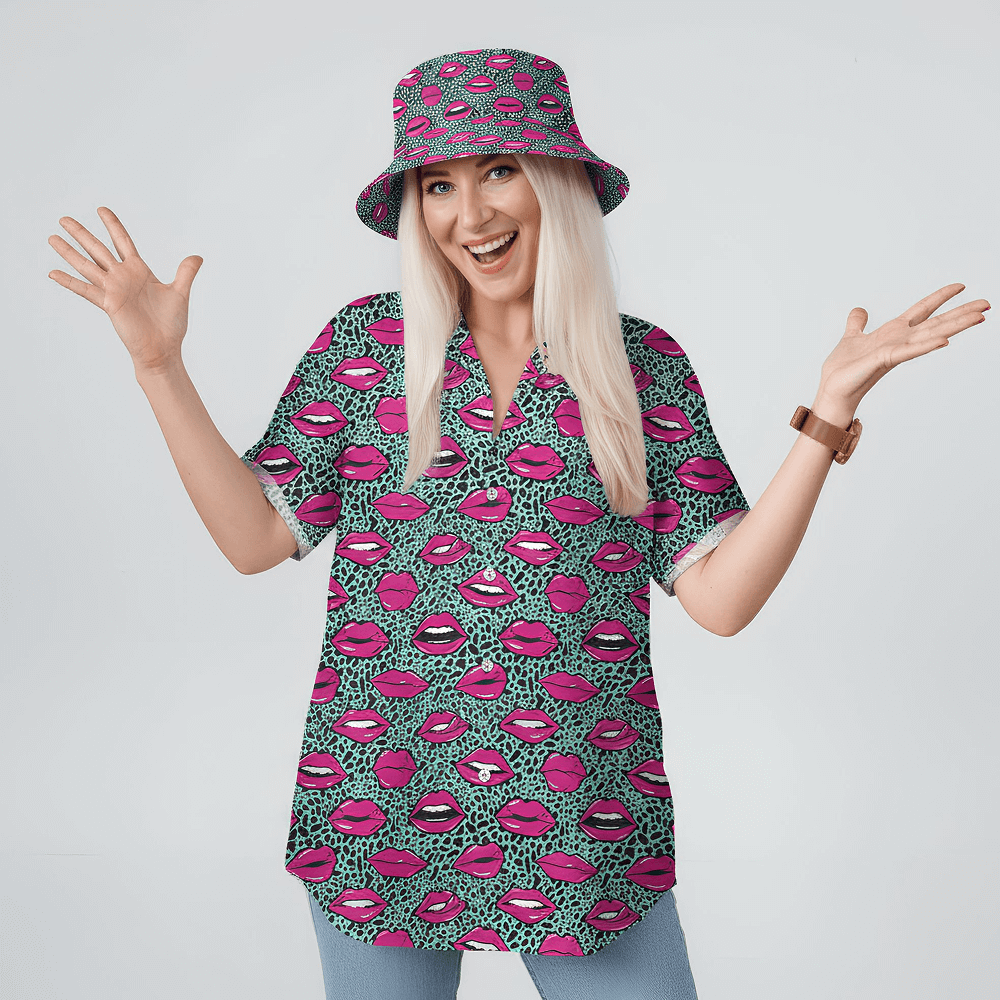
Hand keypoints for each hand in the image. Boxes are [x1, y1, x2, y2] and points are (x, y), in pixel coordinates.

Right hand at [47, 207, 203, 375]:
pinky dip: (69, 282)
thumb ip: (185, 273)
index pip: (122, 241)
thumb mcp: (180, 293)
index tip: (101, 209)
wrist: (163, 348)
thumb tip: (197, 257)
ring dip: (69, 252)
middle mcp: (123, 278)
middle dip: (82, 234)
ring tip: (52, 238)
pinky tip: (52, 273)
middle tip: (63, 218)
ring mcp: (113, 290)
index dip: (112, 225)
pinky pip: (85, 290)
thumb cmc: (171, 324)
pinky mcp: (109, 304)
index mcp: (139, 271)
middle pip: (98, 249)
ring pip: (87, 266)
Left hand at [816, 283, 989, 410]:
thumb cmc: (844, 368)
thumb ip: (858, 323)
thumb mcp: (852, 336)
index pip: (922, 310)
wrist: (833, 388)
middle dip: (961, 313)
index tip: (961, 286)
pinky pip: (909, 352)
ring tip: (979, 317)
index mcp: (892, 333)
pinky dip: (926, 346)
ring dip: (955, 326)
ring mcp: (895, 351)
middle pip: (936, 323)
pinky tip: (945, 341)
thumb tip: (859, 310)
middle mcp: (899, 341)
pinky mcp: (884, 360)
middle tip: (987, 304)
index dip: (940, 297)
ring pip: (931, 335)